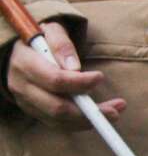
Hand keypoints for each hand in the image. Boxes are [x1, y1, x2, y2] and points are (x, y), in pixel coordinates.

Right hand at [6, 20, 124, 129]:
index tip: (100, 77)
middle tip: (116, 108)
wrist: (22, 53)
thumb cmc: (41, 40)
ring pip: (60, 120)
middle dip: (89, 111)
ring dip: (90, 120)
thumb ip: (62, 45)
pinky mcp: (36, 112)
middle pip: (57, 107)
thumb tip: (74, 67)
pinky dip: (82, 123)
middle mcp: (22, 87)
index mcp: (24, 64)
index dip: (79, 82)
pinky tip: (100, 116)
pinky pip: (60, 124)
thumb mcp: (51, 31)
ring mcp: (27, 103)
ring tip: (115, 112)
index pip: (54, 80)